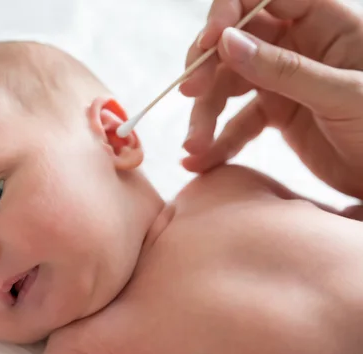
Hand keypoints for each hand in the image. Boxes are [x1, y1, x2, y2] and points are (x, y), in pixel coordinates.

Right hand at [180, 0, 362, 199]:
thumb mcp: (341, 96)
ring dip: (206, 115)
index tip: (209, 42)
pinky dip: (218, 141)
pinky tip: (201, 161)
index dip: (229, 11)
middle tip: (190, 93)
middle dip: (207, 66)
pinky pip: (238, 122)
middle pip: (235, 41)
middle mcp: (299, 46)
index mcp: (324, 23)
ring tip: (194, 147)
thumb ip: (283, 69)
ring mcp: (285, 80)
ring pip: (229, 84)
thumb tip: (225, 42)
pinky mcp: (278, 113)